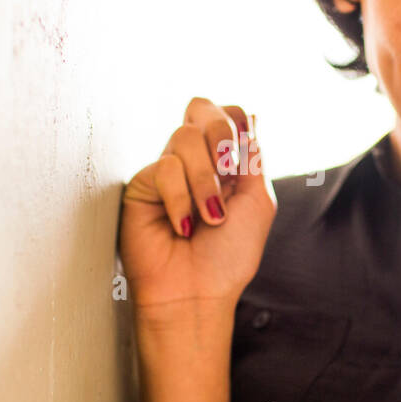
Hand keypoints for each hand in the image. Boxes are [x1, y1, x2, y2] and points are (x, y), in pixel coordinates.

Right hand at [118, 98, 276, 317]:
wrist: (196, 293)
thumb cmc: (227, 257)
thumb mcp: (258, 201)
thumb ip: (252, 157)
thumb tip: (248, 116)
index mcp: (227, 162)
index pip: (230, 113)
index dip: (237, 121)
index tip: (243, 154)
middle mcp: (196, 160)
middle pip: (202, 107)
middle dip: (221, 135)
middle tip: (229, 172)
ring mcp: (168, 170)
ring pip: (185, 136)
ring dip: (205, 180)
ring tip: (211, 217)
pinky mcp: (142, 185)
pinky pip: (164, 167)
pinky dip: (181, 199)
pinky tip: (183, 227)